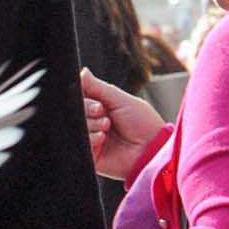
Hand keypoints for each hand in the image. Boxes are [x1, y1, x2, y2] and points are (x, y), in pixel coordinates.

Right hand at [81, 67, 169, 184]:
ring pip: (76, 127)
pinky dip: (90, 139)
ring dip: (91, 124)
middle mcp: (94, 123)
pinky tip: (103, 139)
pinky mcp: (91, 156)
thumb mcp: (121, 99)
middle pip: (76, 112)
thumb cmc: (144, 124)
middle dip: (88, 110)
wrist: (152, 149)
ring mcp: (92, 139)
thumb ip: (98, 87)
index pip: (81, 98)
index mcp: (101, 108)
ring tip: (107, 127)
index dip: (85, 99)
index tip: (98, 103)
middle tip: (102, 113)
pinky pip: (79, 145)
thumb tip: (82, 72)